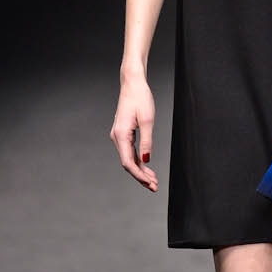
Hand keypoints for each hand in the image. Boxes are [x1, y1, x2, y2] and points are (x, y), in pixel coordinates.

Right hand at [110, 77, 157, 191]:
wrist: (133, 84)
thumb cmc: (140, 98)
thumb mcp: (148, 120)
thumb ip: (147, 141)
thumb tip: (146, 160)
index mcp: (121, 135)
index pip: (128, 162)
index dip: (139, 175)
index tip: (150, 183)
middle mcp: (117, 137)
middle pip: (128, 163)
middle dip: (141, 177)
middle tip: (155, 186)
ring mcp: (119, 136)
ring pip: (129, 159)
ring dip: (141, 170)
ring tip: (153, 180)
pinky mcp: (124, 134)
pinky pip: (130, 152)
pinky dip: (139, 161)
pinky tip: (147, 168)